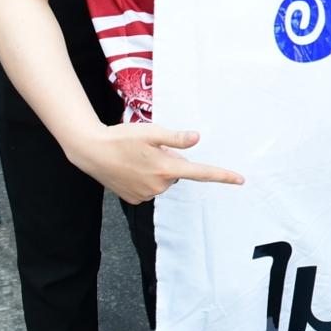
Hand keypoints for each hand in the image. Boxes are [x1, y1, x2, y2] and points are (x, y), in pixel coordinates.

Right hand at [66, 123, 243, 204]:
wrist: (90, 151)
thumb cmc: (122, 138)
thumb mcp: (151, 132)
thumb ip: (176, 138)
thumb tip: (197, 139)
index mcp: (167, 169)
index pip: (201, 173)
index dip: (222, 176)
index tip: (240, 180)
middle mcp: (159, 186)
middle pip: (178, 172)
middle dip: (170, 160)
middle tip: (151, 148)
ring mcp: (145, 194)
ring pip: (163, 179)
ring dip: (157, 169)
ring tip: (136, 156)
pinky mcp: (134, 199)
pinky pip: (149, 187)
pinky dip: (144, 177)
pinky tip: (130, 167)